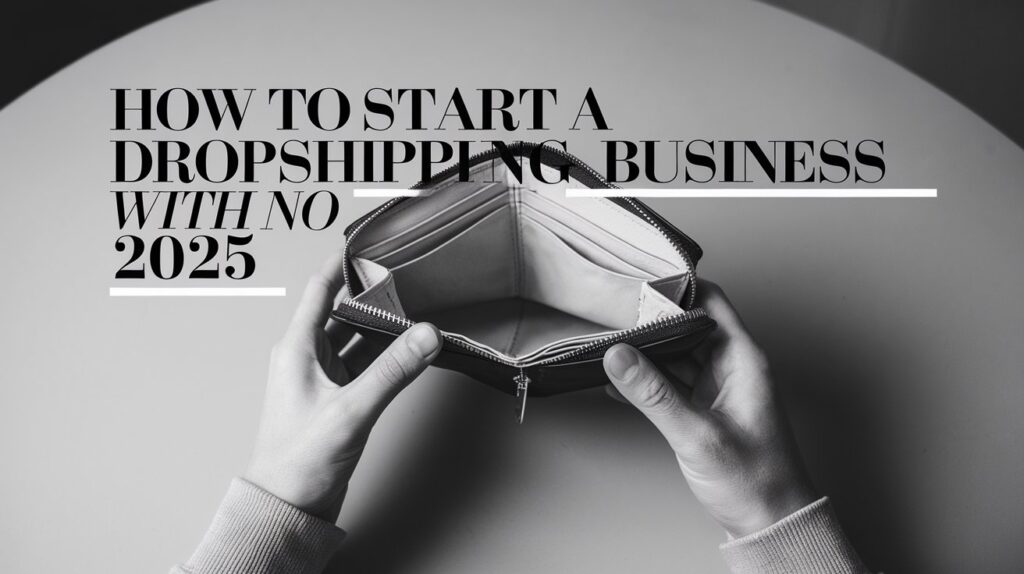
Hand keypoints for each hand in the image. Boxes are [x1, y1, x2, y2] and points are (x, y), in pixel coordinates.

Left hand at [244, 251, 441, 521]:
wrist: (288, 507)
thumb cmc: (298, 460)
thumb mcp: (350, 409)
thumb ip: (392, 371)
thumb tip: (426, 335)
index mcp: (296, 348)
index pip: (319, 290)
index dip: (341, 264)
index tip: (366, 244)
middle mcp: (307, 357)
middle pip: (343, 311)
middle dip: (374, 296)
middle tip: (406, 280)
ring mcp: (322, 378)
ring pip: (357, 338)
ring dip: (382, 328)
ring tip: (414, 313)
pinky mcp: (337, 399)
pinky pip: (365, 364)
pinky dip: (385, 356)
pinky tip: (407, 351)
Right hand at [603, 280, 815, 537]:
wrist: (770, 523)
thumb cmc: (754, 481)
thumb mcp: (698, 435)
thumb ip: (654, 394)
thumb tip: (617, 356)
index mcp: (743, 360)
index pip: (710, 302)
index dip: (676, 288)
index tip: (638, 284)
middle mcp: (730, 366)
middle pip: (685, 324)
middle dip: (649, 319)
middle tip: (611, 314)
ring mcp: (715, 387)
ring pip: (673, 353)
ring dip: (643, 352)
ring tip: (605, 345)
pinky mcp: (702, 408)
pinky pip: (668, 382)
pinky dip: (643, 380)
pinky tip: (615, 383)